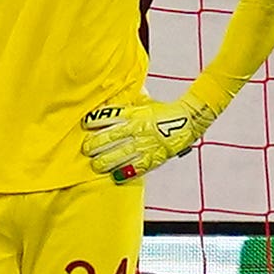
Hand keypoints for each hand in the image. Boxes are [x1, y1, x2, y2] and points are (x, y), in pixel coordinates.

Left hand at [78, 98, 204, 180]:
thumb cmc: (163, 110)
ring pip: (122, 155)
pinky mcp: (155, 157)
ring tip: (96, 165)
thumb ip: (128, 102)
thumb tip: (110, 98)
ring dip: (106, 161)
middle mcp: (138, 129)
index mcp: (135, 114)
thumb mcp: (144, 101)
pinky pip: (138, 167)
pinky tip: (115, 176)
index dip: (95, 120)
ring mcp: (146, 145)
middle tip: (86, 149)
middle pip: (112, 138)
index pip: (110, 116)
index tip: (85, 124)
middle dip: (96, 144)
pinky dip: (126, 172)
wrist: (188, 119)